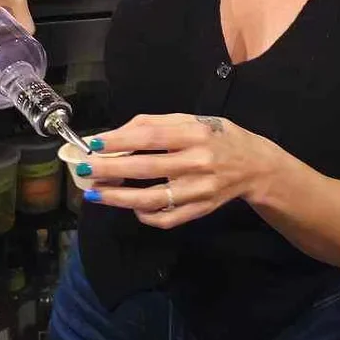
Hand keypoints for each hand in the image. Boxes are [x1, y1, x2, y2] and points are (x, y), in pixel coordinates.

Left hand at [77, 113, 278, 227]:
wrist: (255, 166)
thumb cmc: (217, 137)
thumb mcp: (191, 121)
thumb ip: (154, 124)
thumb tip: (115, 134)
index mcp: (194, 134)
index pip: (151, 136)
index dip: (120, 140)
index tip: (93, 143)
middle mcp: (197, 162)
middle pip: (146, 168)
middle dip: (110, 169)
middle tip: (84, 169)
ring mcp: (199, 190)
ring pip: (152, 198)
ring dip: (118, 197)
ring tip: (95, 193)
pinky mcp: (200, 211)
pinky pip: (166, 218)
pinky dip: (144, 215)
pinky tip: (129, 207)